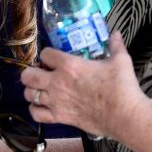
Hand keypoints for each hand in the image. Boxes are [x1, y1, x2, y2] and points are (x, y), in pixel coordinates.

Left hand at [21, 31, 146, 139]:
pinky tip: (42, 106)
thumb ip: (115, 45)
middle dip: (31, 72)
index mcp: (69, 65)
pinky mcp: (59, 118)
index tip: (53, 58)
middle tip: (40, 73)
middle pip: (28, 75)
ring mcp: (56, 101)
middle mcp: (57, 82)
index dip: (48, 54)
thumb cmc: (121, 87)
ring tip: (40, 89)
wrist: (124, 115)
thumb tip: (116, 34)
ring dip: (32, 90)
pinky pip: (36, 114)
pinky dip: (35, 110)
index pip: (45, 54)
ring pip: (29, 94)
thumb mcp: (120, 60)